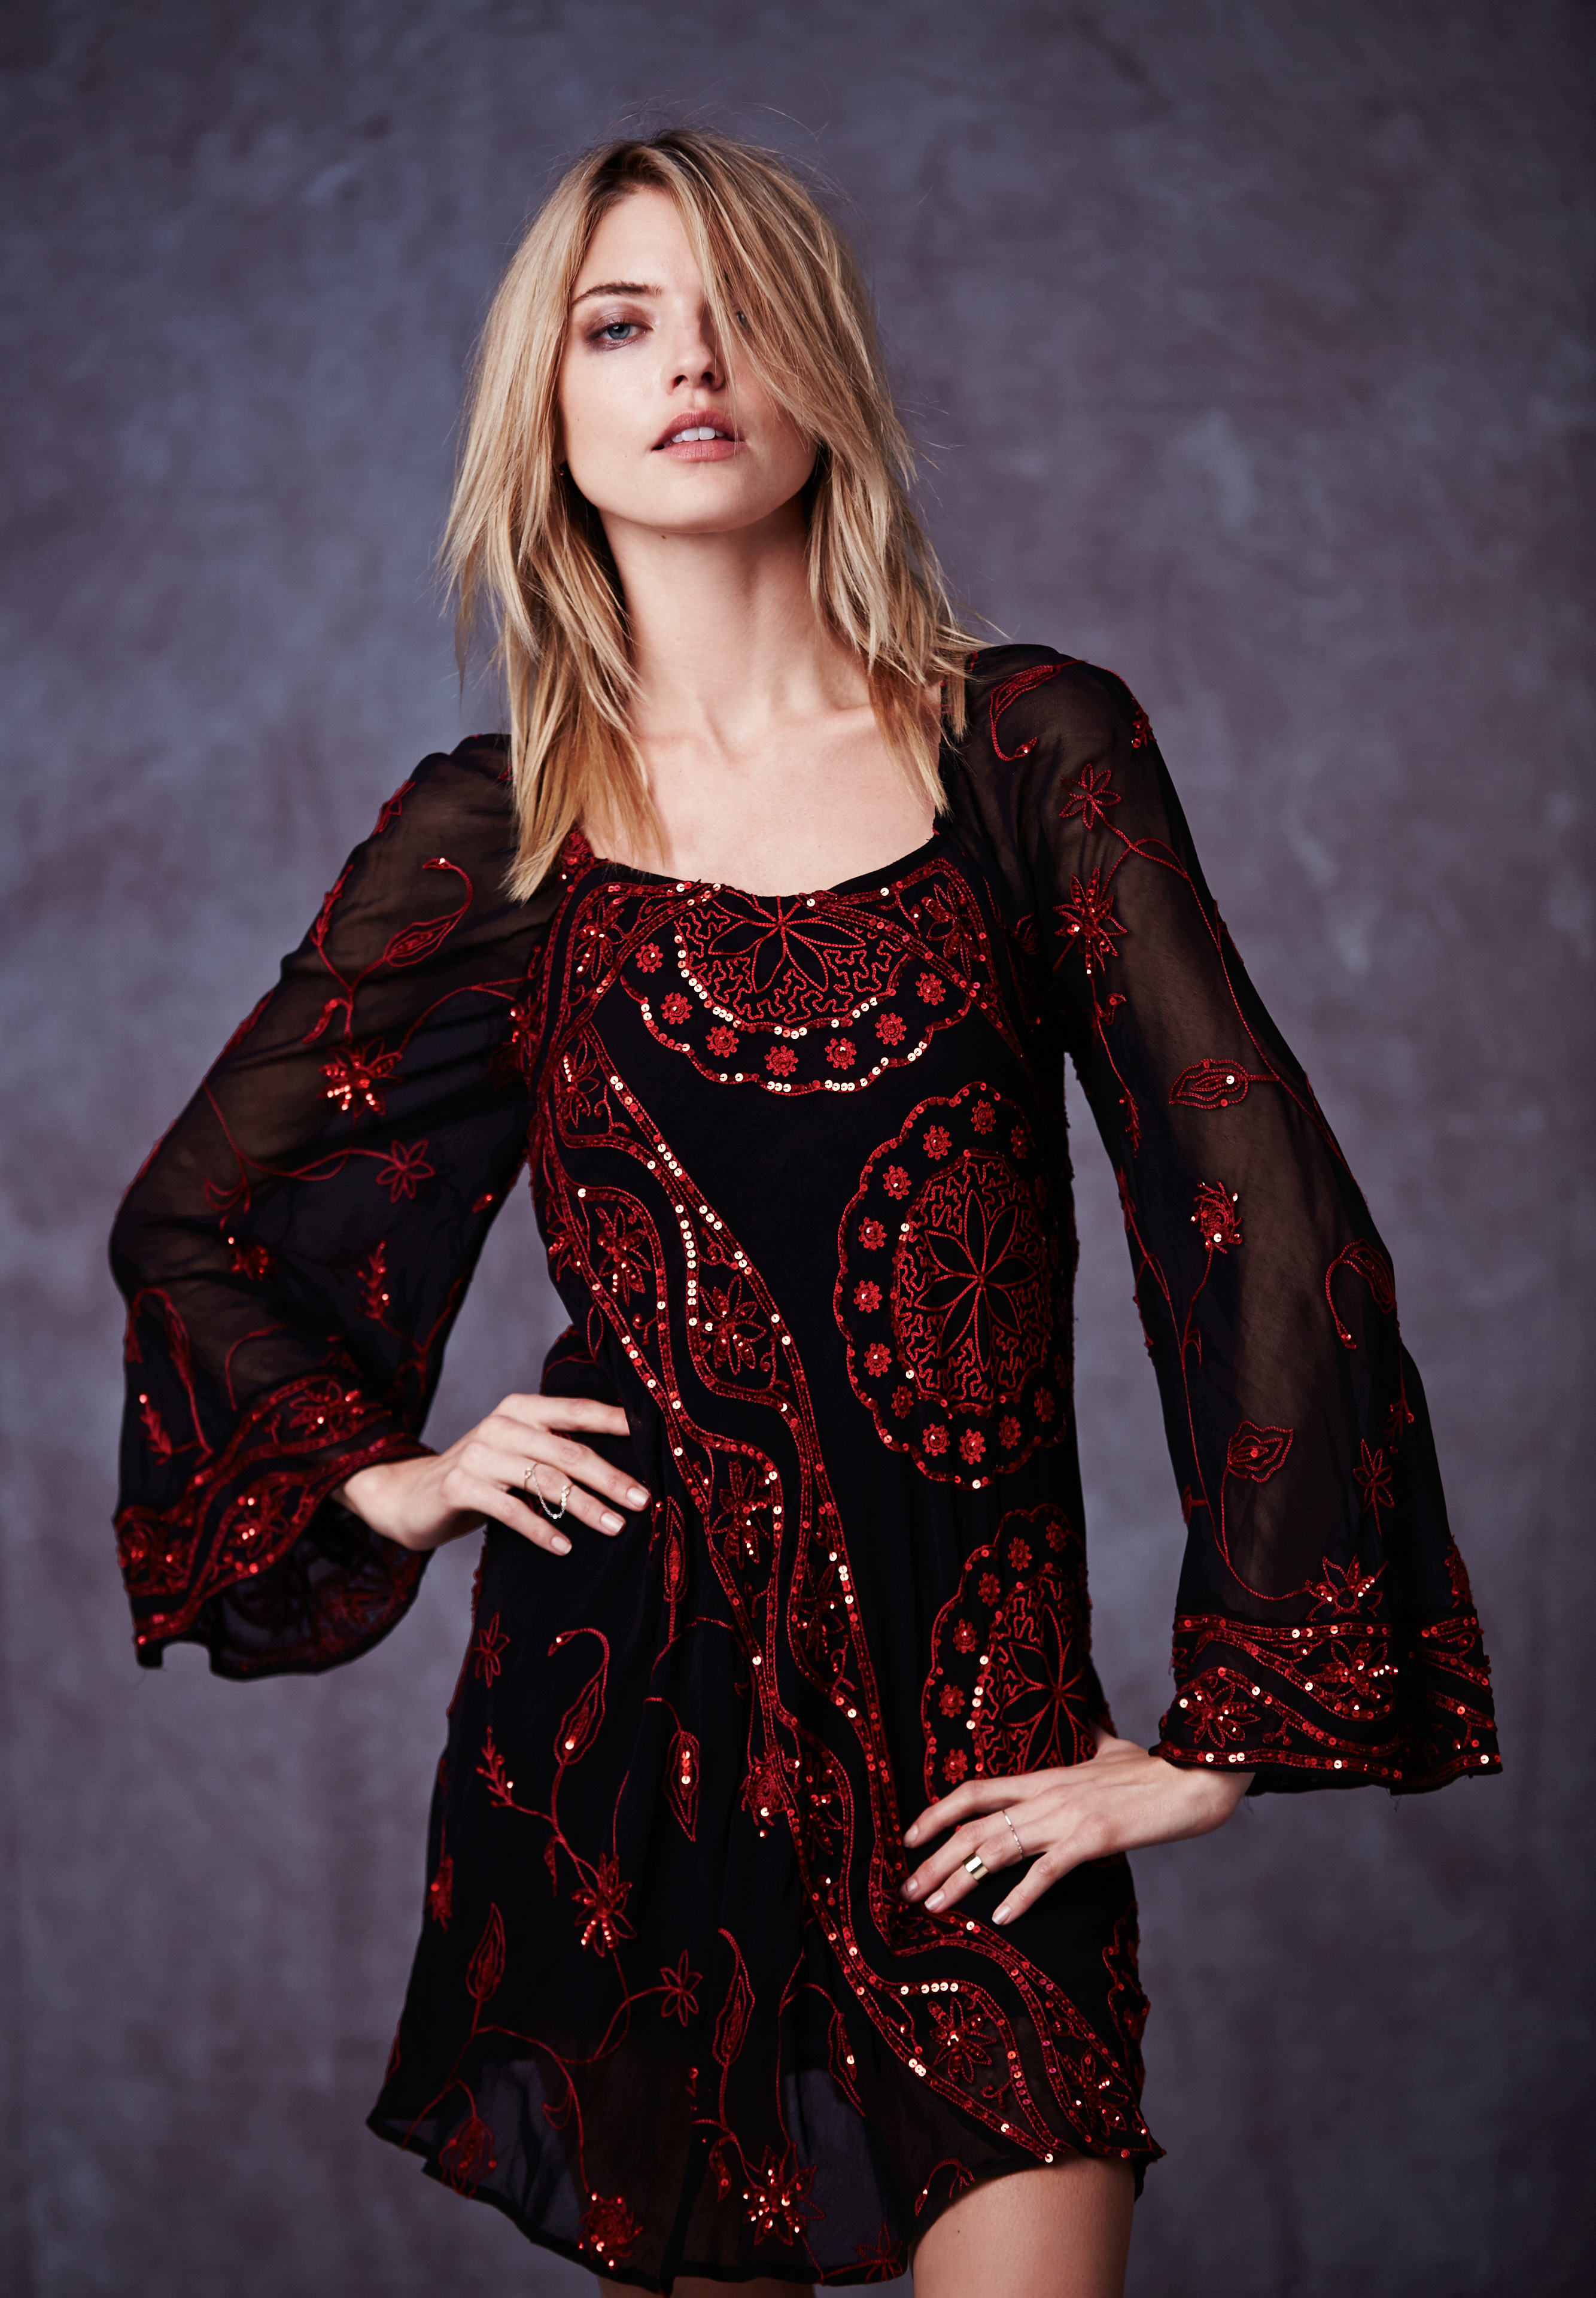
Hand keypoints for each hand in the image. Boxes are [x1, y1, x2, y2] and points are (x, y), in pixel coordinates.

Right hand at [337, 1392, 648, 1556]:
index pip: (578, 1410)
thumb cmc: (482, 1477)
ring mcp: (478, 1454)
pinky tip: (564, 1547)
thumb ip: (558, 1449)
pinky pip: (509, 1510)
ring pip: (545, 1481)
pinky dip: (540, 1529)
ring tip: (616, 1528)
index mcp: (522, 1408)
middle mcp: (501, 1424)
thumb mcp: (520, 1453)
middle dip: (611, 1477)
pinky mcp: (460, 1485)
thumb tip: (628, 1467)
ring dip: (585, 1507)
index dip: (618, 1422)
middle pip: (568, 1451)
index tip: (659, 1438)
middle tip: (645, 1501)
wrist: (410, 1495)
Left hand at [901, 1730, 1252, 1924]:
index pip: (976, 1791)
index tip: (909, 1837)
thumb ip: (1092, 1742)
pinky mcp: (1094, 1839)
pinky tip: (1001, 1917)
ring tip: (933, 1907)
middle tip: (906, 1890)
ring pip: (999, 1849)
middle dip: (936, 1860)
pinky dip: (1022, 1895)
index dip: (937, 1812)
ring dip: (961, 1881)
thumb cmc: (1156, 1769)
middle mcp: (1047, 1795)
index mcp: (1046, 1777)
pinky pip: (1047, 1870)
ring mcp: (1068, 1816)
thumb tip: (1091, 1728)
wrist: (1196, 1777)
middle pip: (975, 1827)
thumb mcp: (1113, 1749)